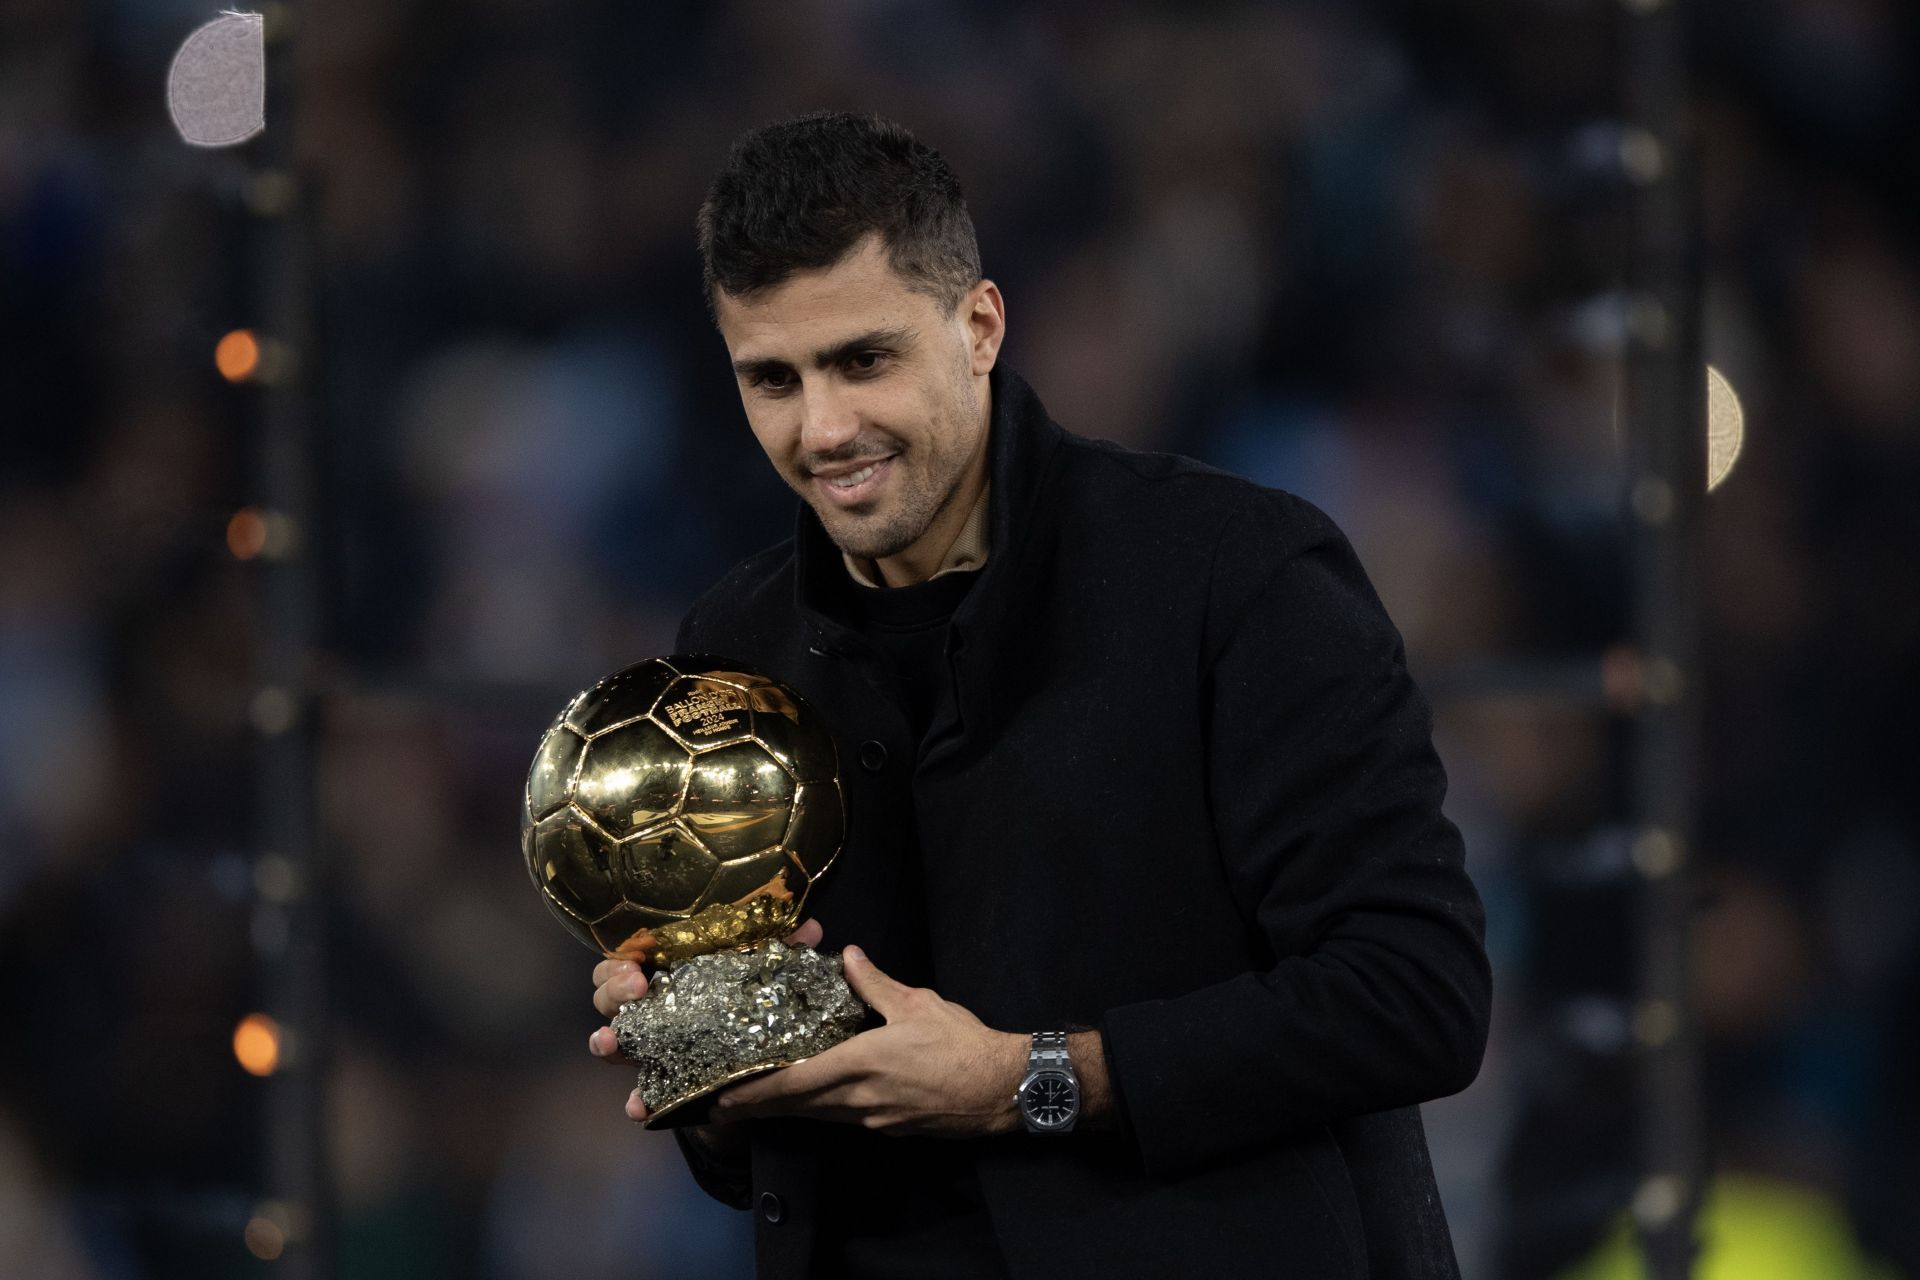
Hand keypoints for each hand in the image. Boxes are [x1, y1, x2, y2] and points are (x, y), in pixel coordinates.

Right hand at [588, 917, 824, 1123]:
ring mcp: (652, 1047)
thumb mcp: (765, 972)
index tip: (637, 962)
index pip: (626, 956)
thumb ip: (784, 948)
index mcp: (669, 972)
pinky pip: (641, 1095)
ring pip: (611, 1041)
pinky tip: (639, 1105)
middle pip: (607, 994)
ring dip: (606, 1041)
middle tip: (636, 989)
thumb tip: (810, 929)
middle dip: (612, 990)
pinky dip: (638, 1100)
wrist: (759, 1068)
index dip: (621, 958)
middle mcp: (651, 1008)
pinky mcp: (665, 1084)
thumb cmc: (749, 1003)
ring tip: (612, 1041)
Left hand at [712, 945, 1026, 1137]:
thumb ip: (875, 983)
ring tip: (762, 1102)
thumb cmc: (961, 1044)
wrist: (1002, 1089)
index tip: (726, 1099)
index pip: (795, 1083)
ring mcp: (875, 1119)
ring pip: (821, 1116)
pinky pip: (845, 1120)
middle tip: (726, 1106)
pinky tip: (820, 1101)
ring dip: (790, 1110)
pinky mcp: (892, 1127)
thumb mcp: (917, 1004)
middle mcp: (860, 1099)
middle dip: (762, 1107)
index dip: (757, 1094)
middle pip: (799, 1107)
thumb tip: (849, 957)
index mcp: (860, 1065)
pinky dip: (822, 1111)